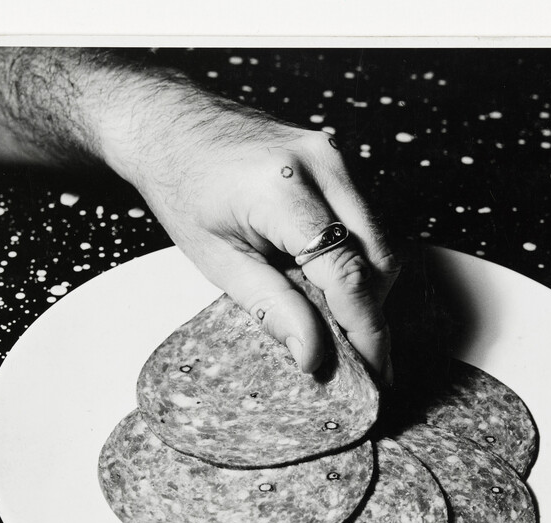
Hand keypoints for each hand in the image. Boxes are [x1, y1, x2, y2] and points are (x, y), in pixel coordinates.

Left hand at [100, 92, 399, 376]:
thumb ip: (272, 308)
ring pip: (379, 241)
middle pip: (378, 258)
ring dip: (364, 288)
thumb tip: (313, 354)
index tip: (372, 370)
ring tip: (328, 316)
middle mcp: (322, 164)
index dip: (364, 329)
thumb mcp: (218, 261)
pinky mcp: (338, 159)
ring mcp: (335, 156)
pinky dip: (353, 260)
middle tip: (352, 354)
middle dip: (371, 312)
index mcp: (283, 189)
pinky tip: (320, 279)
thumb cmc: (183, 189)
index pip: (347, 272)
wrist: (171, 124)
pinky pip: (364, 223)